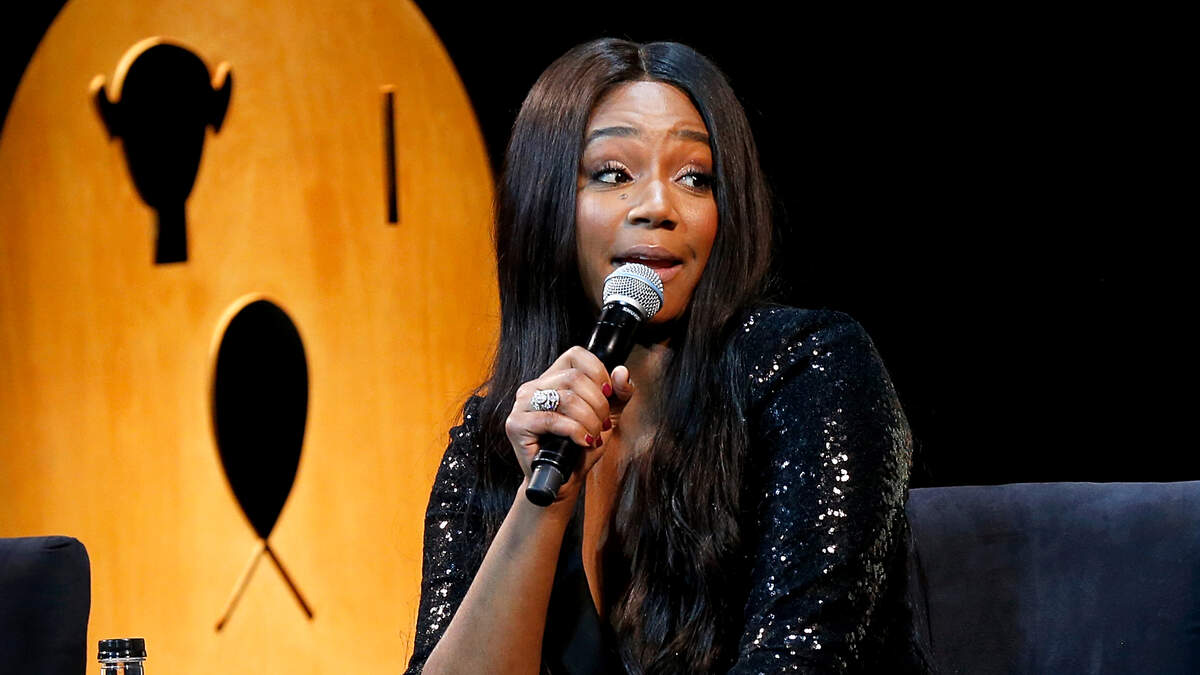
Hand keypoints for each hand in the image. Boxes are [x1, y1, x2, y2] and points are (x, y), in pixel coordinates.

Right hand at [505, 347, 634, 501]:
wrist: (563, 480)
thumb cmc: (581, 447)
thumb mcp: (607, 416)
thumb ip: (619, 393)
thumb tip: (621, 371)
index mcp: (552, 377)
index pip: (576, 355)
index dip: (598, 373)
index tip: (607, 396)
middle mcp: (534, 386)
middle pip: (574, 378)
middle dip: (598, 404)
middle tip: (601, 425)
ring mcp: (522, 404)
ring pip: (565, 398)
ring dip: (588, 420)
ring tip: (592, 435)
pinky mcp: (516, 425)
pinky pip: (552, 420)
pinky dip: (575, 432)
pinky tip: (581, 441)